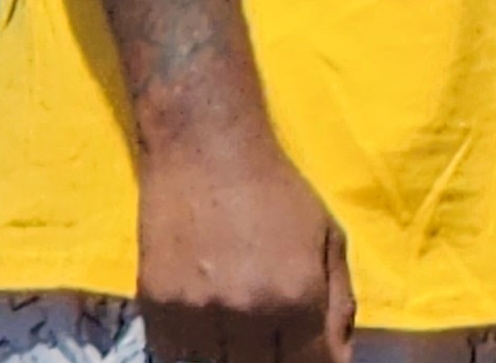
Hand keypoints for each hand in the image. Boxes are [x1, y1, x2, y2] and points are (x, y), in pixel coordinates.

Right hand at [139, 121, 351, 362]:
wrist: (207, 153)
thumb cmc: (279, 193)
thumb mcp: (328, 239)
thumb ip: (338, 303)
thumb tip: (340, 357)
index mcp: (297, 295)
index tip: (314, 361)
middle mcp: (247, 312)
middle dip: (275, 362)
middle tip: (277, 342)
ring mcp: (196, 314)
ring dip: (234, 357)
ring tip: (243, 326)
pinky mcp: (155, 309)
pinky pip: (175, 354)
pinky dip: (193, 350)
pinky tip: (208, 324)